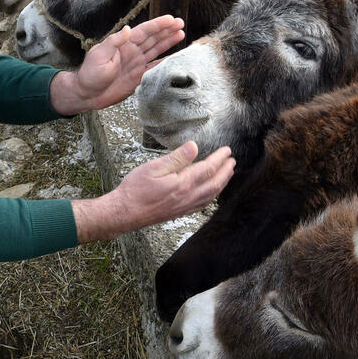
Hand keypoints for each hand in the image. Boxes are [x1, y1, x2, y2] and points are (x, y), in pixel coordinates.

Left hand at [49, 15, 184, 115]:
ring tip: (180, 34)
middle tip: (181, 23)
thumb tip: (127, 29)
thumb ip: (114, 42)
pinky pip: (154, 67)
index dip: (158, 25)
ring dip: (168, 42)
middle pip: (153, 38)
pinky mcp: (138, 77)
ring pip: (155, 50)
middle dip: (166, 31)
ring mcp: (136, 64)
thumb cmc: (89, 74)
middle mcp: (132, 52)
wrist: (87, 95)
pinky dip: (164, 62)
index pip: (143, 31)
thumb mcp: (98, 55)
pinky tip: (174, 57)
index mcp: (123, 45)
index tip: (171, 19)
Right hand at [72, 142, 234, 242]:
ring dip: (222, 183)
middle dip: (226, 171)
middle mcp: (188, 197)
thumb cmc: (136, 190)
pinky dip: (212, 196)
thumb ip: (176, 158)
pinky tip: (211, 193)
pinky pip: (203, 204)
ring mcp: (185, 206)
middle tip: (232, 161)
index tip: (227, 150)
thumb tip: (194, 146)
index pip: (208, 168)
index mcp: (183, 184)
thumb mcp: (154, 168)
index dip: (219, 159)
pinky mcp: (180, 212)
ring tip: (227, 174)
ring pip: (211, 195)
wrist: (125, 212)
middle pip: (215, 183)